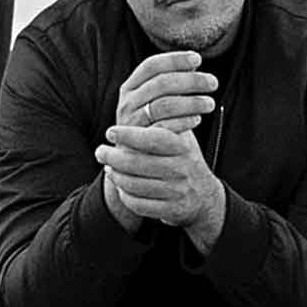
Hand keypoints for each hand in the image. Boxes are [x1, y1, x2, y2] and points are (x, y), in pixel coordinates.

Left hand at [94, 119, 225, 246]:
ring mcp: (177, 192)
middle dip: (113, 157)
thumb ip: (167, 121)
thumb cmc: (186, 159)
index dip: (129, 135)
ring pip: (134, 185)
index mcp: (183, 147)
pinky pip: (138, 204)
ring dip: (115, 176)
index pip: (153, 139)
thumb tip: (144, 95)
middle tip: (100, 151)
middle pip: (138, 163)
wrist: (205, 197)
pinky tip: (120, 185)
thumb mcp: (183, 137)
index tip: (110, 132)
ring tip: (108, 167)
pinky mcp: (171, 211)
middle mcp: (181, 169)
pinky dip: (124, 195)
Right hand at [116, 52, 216, 134]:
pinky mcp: (140, 144)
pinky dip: (184, 122)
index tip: (198, 58)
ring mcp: (132, 124)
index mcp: (131, 87)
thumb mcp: (157, 100)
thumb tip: (194, 62)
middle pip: (161, 84)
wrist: (138, 160)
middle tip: (213, 83)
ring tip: (210, 103)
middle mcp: (127, 103)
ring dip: (191, 102)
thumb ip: (171, 82)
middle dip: (190, 80)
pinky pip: (165, 128)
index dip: (175, 60)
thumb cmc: (154, 124)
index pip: (151, 65)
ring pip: (164, 105)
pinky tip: (198, 119)